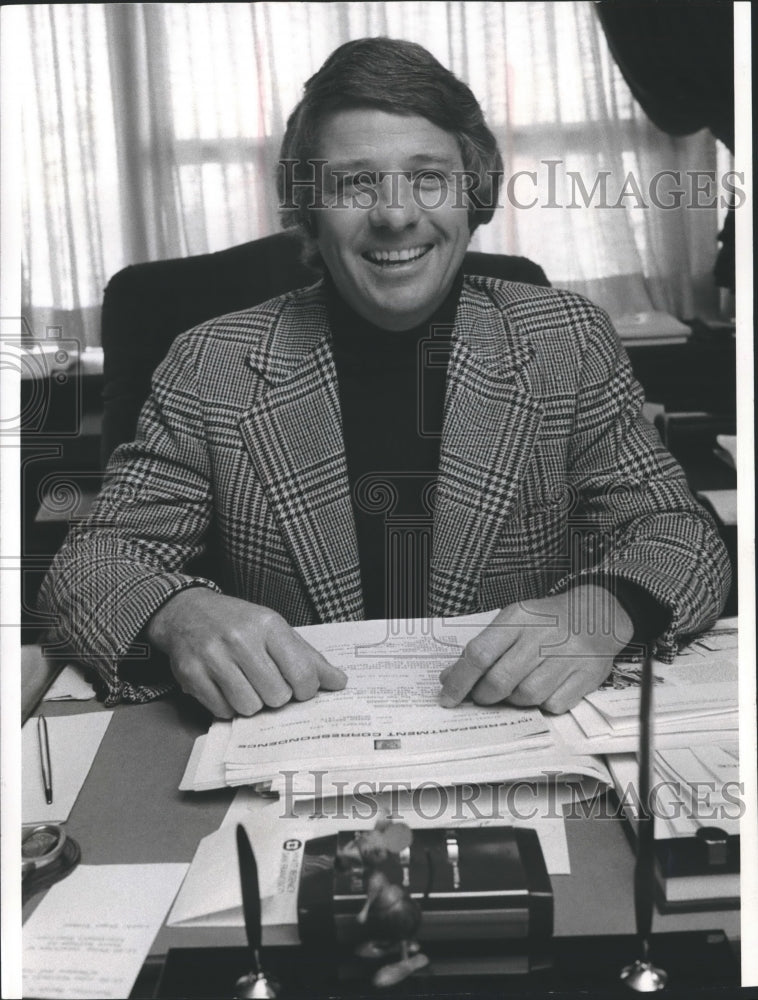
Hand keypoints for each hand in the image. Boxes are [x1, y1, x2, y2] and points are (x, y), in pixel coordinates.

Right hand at [146, 589, 346, 717]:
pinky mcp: (191, 674)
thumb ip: (308, 658)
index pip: (302, 673)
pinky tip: (225, 687)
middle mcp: (240, 639)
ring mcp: (213, 657)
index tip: (300, 687)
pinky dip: (228, 706)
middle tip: (267, 683)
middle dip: (276, 696)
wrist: (187, 612)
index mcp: (268, 625)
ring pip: (250, 707)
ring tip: (246, 684)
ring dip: (252, 703)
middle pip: (277, 696)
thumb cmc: (239, 623)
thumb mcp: (275, 630)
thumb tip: (339, 683)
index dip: (306, 690)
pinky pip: (223, 711)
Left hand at [438, 585, 633, 713]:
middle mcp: (543, 635)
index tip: (447, 697)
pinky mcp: (587, 675)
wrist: (596, 614)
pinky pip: (553, 705)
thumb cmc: (545, 621)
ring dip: (514, 700)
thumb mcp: (512, 621)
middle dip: (484, 695)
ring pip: (526, 696)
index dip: (459, 680)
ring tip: (516, 688)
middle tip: (483, 696)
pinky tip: (544, 689)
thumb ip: (483, 648)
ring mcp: (567, 656)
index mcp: (519, 617)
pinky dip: (543, 704)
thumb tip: (450, 678)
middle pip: (500, 680)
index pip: (479, 653)